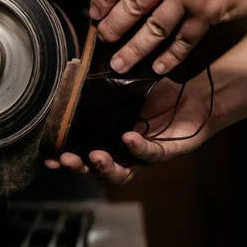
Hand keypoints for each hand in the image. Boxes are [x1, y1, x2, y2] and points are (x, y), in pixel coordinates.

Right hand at [45, 70, 216, 184]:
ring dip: (107, 167)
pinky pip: (151, 154)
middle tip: (66, 160)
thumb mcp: (125, 85)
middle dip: (81, 167)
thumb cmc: (160, 88)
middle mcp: (126, 149)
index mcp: (112, 136)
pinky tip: (127, 138)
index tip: (49, 157)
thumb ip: (103, 89)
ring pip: (124, 171)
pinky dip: (138, 148)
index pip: (85, 151)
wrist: (198, 89)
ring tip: (95, 156)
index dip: (67, 157)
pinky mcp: (169, 150)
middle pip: (99, 168)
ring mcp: (146, 152)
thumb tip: (74, 75)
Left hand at [89, 0, 246, 74]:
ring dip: (133, 49)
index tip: (95, 10)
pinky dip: (169, 57)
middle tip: (103, 40)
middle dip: (113, 26)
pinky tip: (157, 68)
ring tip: (119, 64)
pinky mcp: (209, 11)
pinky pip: (183, 40)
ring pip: (153, 27)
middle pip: (131, 3)